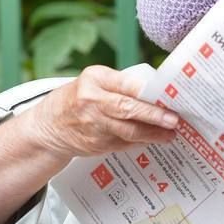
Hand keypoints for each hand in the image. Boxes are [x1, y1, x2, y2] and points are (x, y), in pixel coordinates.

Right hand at [23, 65, 178, 160]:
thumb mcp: (95, 82)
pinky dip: (142, 141)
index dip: (147, 92)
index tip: (168, 97)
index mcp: (94, 79)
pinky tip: (156, 139)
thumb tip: (161, 93)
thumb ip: (122, 86)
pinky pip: (125, 143)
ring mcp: (93, 125)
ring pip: (128, 131)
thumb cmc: (80, 98)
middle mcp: (91, 101)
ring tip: (171, 134)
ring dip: (153, 134)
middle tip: (174, 120)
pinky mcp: (96, 144)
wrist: (49, 126)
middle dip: (153, 116)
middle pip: (126, 109)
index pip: (124, 84)